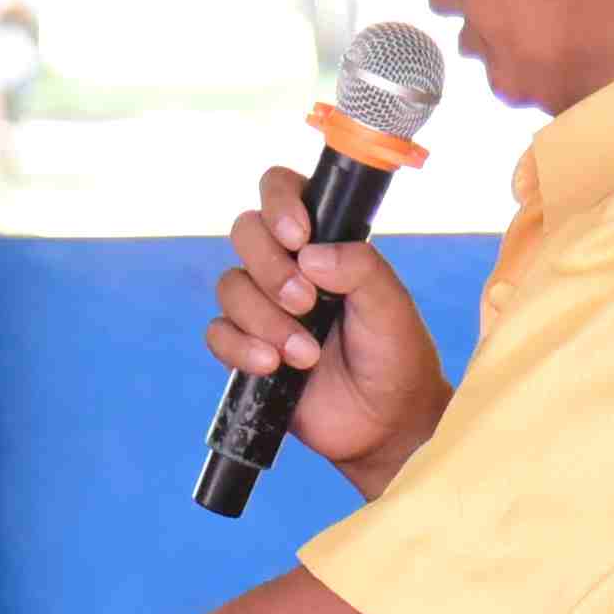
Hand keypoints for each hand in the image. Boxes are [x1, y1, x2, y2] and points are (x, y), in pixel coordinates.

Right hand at [205, 167, 451, 490]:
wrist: (385, 424)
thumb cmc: (396, 357)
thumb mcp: (391, 305)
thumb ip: (360, 266)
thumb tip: (309, 254)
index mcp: (323, 241)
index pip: (282, 190)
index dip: (279, 203)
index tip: (298, 237)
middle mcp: (288, 266)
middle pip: (245, 232)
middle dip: (271, 268)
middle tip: (307, 303)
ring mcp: (264, 307)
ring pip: (230, 285)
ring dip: (264, 319)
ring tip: (306, 354)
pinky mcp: (247, 348)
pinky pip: (218, 333)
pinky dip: (240, 348)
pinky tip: (272, 367)